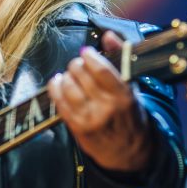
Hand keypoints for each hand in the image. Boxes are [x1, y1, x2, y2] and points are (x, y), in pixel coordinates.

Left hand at [47, 31, 152, 171]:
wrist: (129, 152)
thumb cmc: (130, 114)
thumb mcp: (131, 87)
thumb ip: (120, 58)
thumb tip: (108, 35)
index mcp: (123, 96)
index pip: (101, 69)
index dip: (89, 56)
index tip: (86, 52)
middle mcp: (106, 108)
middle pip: (81, 75)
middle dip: (76, 65)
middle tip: (78, 64)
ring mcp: (89, 119)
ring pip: (68, 87)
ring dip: (66, 75)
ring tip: (70, 74)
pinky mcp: (76, 127)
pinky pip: (59, 102)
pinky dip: (55, 88)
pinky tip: (59, 82)